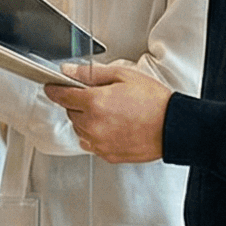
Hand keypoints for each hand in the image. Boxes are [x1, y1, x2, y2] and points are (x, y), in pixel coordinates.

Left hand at [43, 61, 171, 162]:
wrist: (174, 127)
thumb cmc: (154, 101)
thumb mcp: (123, 76)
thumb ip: (91, 74)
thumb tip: (70, 71)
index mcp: (95, 103)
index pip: (61, 96)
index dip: (54, 89)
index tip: (51, 87)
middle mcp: (93, 125)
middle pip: (71, 113)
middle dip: (78, 103)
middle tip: (99, 97)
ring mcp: (99, 142)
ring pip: (79, 129)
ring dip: (87, 120)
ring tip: (111, 112)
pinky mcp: (107, 154)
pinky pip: (91, 143)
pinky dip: (96, 135)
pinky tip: (114, 127)